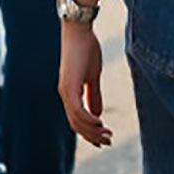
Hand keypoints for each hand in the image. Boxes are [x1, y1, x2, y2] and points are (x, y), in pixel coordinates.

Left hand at [59, 22, 111, 146]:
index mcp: (69, 92)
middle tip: (108, 142)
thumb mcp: (93, 76)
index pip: (76, 119)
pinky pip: (78, 110)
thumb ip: (94, 95)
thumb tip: (97, 114)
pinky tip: (100, 123)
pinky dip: (89, 120)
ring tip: (108, 135)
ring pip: (76, 120)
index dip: (88, 132)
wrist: (79, 31)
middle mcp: (65, 94)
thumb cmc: (86, 49)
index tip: (102, 140)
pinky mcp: (69, 86)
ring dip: (92, 131)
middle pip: (76, 124)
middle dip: (92, 136)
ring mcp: (66, 91)